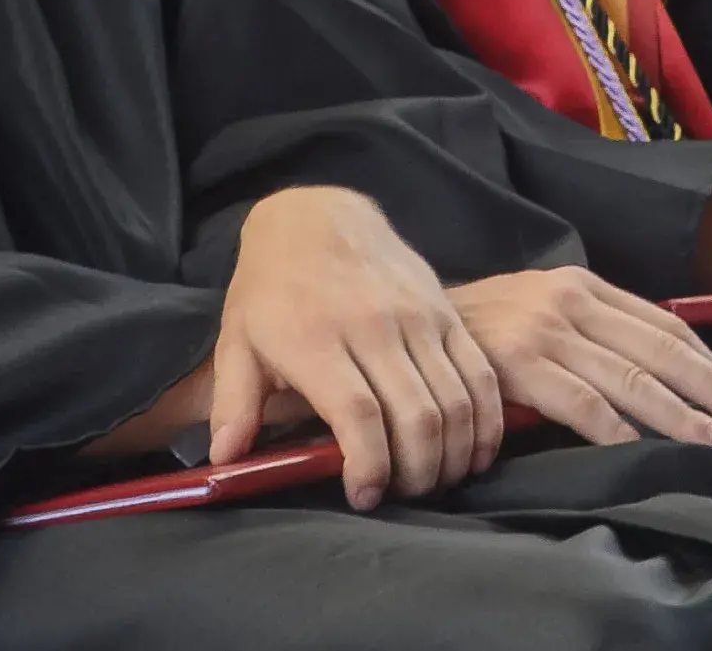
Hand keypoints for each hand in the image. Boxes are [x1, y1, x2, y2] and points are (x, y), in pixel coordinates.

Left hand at [206, 183, 505, 506]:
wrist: (318, 217)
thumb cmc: (271, 288)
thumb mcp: (236, 340)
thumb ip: (233, 404)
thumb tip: (226, 460)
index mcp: (316, 340)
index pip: (358, 414)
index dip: (368, 465)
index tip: (363, 495)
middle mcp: (374, 327)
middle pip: (416, 415)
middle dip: (416, 473)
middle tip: (402, 495)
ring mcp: (418, 316)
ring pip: (455, 399)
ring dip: (453, 454)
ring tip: (435, 480)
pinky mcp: (446, 311)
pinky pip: (480, 373)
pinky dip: (485, 420)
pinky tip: (476, 451)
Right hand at [445, 265, 711, 448]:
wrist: (411, 325)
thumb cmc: (485, 331)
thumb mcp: (544, 313)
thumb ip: (593, 335)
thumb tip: (658, 379)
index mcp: (585, 286)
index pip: (664, 325)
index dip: (710, 363)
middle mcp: (573, 301)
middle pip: (661, 350)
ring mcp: (547, 330)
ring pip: (631, 378)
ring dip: (680, 417)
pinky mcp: (519, 362)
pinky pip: (582, 402)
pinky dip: (617, 429)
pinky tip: (643, 450)